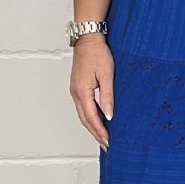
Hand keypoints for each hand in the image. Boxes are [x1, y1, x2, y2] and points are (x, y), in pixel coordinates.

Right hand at [70, 34, 112, 151]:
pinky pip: (83, 106)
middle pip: (85, 119)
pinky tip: (99, 120)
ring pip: (83, 114)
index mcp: (82, 91)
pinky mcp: (78, 86)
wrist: (88, 38)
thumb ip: (107, 97)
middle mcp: (75, 93)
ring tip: (103, 136)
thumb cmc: (98, 53)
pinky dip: (90, 116)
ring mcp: (75, 90)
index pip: (91, 117)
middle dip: (95, 133)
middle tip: (106, 144)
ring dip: (92, 126)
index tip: (108, 141)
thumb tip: (109, 116)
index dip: (100, 131)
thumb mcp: (107, 75)